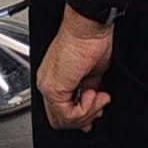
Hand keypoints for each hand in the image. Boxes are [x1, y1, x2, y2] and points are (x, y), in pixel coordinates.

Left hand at [37, 6, 113, 132]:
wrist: (88, 27)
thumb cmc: (91, 40)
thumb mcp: (93, 73)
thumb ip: (89, 90)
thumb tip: (93, 103)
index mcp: (54, 78)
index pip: (60, 111)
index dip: (80, 116)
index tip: (96, 112)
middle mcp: (46, 83)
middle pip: (60, 120)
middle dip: (85, 117)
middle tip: (100, 106)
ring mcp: (48, 86)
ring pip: (63, 120)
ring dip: (88, 113)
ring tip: (99, 96)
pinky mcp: (53, 88)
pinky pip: (67, 114)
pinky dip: (86, 108)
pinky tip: (94, 93)